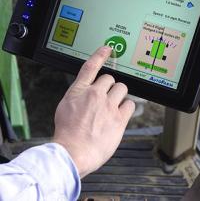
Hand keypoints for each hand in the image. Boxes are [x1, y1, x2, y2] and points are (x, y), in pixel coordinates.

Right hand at [53, 46, 134, 177]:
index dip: (100, 55)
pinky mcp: (119, 118)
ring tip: (113, 106)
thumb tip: (88, 91)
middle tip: (106, 98)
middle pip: (110, 79)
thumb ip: (79, 96)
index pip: (91, 67)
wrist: (73, 152)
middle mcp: (95, 95)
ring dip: (119, 95)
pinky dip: (127, 107)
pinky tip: (120, 114)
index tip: (107, 49)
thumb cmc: (67, 133)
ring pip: (122, 89)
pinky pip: (130, 104)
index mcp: (79, 91)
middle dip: (109, 86)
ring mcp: (108, 106)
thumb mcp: (66, 107)